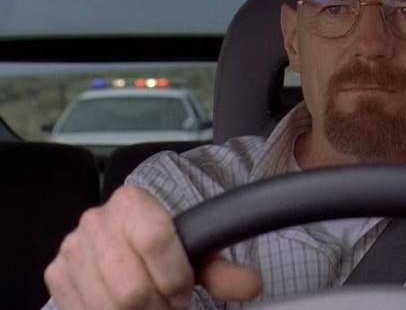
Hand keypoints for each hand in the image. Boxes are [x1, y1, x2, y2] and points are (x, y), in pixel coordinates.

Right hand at [44, 185, 261, 308]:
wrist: (122, 236)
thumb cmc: (160, 245)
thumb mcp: (191, 251)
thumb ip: (221, 268)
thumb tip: (251, 284)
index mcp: (131, 201)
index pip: (155, 240)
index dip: (175, 276)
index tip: (183, 289)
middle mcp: (97, 220)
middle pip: (131, 287)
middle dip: (156, 306)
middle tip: (166, 302)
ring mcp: (74, 246)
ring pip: (109, 308)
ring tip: (149, 302)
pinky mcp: (57, 272)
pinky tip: (122, 305)